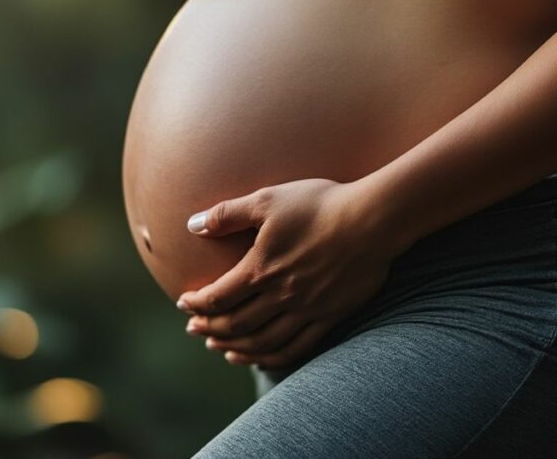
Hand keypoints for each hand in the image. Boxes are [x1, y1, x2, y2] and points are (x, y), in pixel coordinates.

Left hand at [176, 178, 392, 370]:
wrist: (372, 219)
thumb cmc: (319, 204)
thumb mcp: (268, 199)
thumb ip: (227, 214)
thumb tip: (192, 225)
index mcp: (261, 268)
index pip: (218, 297)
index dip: (197, 304)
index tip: (184, 303)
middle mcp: (281, 295)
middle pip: (236, 325)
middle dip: (210, 329)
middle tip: (195, 329)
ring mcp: (307, 310)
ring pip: (264, 342)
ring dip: (237, 348)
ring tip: (222, 349)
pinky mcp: (331, 316)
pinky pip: (298, 348)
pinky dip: (274, 358)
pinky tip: (263, 358)